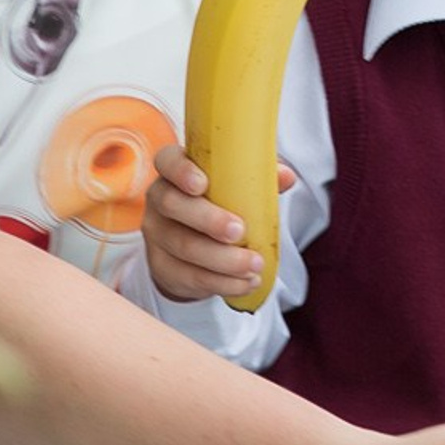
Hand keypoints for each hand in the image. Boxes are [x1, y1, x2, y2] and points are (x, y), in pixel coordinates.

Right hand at [140, 144, 291, 302]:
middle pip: (174, 206)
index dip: (181, 171)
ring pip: (184, 247)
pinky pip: (189, 276)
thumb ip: (259, 178)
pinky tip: (246, 283)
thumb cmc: (218, 204)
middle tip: (240, 231)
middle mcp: (160, 200)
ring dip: (223, 259)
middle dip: (208, 220)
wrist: (192, 248)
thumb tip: (287, 177)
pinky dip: (222, 283)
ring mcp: (157, 235)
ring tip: (254, 265)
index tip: (202, 184)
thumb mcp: (236, 187)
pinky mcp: (162, 267)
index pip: (168, 161)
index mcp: (176, 172)